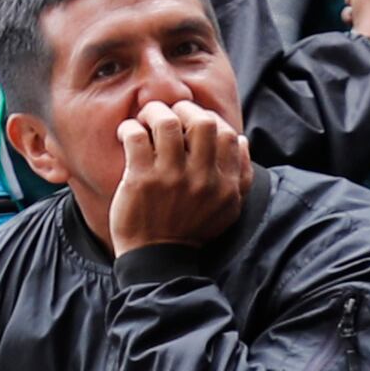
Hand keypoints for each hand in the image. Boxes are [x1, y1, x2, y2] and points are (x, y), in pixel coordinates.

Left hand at [103, 99, 250, 255]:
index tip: (193, 124)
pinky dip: (129, 128)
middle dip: (184, 109)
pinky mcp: (141, 180)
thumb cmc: (191, 231)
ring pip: (167, 122)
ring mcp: (170, 178)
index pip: (228, 134)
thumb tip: (242, 139)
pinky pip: (136, 136)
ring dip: (154, 112)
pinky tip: (127, 134)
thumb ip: (241, 175)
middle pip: (202, 121)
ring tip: (146, 118)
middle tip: (170, 115)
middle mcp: (201, 179)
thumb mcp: (227, 209)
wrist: (157, 260)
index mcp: (225, 184)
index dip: (210, 120)